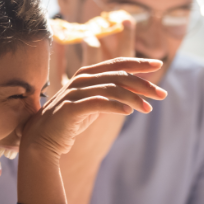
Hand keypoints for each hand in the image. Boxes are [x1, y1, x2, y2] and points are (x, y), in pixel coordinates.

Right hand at [18, 57, 166, 203]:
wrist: (42, 141)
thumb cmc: (70, 122)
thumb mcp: (94, 104)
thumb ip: (111, 93)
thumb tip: (137, 90)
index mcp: (88, 74)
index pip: (118, 63)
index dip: (138, 63)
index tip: (158, 64)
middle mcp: (82, 79)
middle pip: (119, 75)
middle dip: (143, 83)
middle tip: (161, 94)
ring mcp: (75, 93)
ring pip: (111, 88)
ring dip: (133, 97)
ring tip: (148, 108)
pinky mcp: (70, 109)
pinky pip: (97, 104)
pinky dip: (115, 106)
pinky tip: (129, 111)